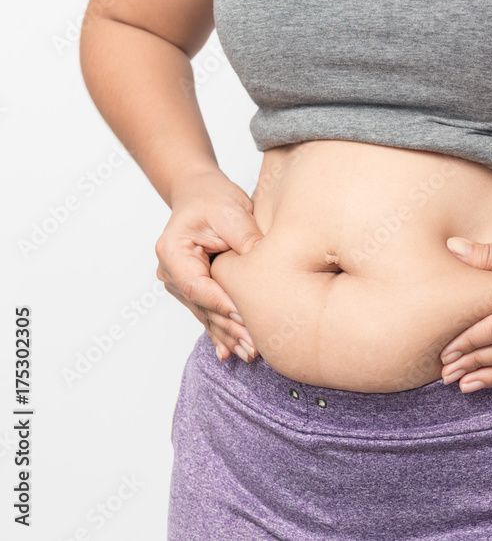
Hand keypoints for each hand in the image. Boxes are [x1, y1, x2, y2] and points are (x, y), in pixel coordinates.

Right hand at [155, 169, 262, 362]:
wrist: (200, 195)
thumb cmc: (213, 199)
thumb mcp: (230, 211)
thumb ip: (244, 236)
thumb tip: (262, 258)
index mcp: (172, 253)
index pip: (199, 286)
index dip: (222, 304)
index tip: (245, 316)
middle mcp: (171, 273)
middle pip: (203, 307)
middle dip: (229, 327)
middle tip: (254, 346)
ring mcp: (180, 284)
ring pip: (206, 315)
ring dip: (228, 335)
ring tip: (250, 354)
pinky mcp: (194, 290)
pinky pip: (208, 314)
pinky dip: (220, 333)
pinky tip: (227, 354)